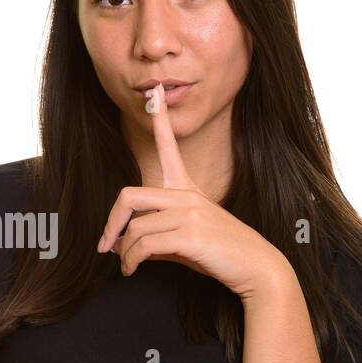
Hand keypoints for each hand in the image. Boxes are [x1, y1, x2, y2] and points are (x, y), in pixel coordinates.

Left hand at [95, 83, 288, 299]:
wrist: (255, 267)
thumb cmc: (219, 253)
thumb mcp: (183, 239)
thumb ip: (154, 235)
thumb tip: (118, 243)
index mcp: (186, 188)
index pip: (168, 146)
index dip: (159, 119)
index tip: (155, 93)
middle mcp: (186, 195)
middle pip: (128, 196)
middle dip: (111, 223)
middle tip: (106, 245)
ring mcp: (189, 213)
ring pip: (134, 228)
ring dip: (124, 252)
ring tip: (126, 266)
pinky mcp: (190, 235)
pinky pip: (144, 245)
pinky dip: (131, 260)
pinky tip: (132, 269)